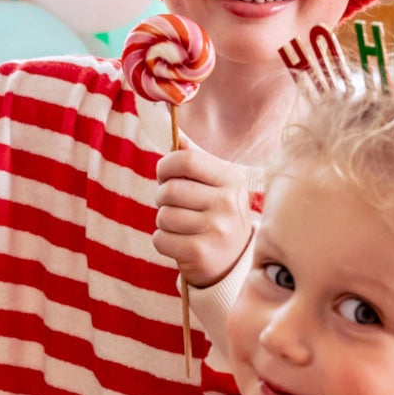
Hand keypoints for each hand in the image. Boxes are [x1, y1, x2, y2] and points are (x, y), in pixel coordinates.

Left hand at [154, 146, 254, 287]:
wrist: (233, 262)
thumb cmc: (218, 215)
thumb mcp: (217, 185)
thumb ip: (195, 159)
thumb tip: (175, 132)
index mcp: (232, 179)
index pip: (187, 159)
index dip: (166, 165)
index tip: (165, 175)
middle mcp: (227, 203)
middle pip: (170, 190)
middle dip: (162, 197)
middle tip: (173, 205)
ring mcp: (216, 230)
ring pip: (163, 215)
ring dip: (163, 221)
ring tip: (180, 226)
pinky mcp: (200, 253)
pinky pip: (160, 239)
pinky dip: (162, 241)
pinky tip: (179, 243)